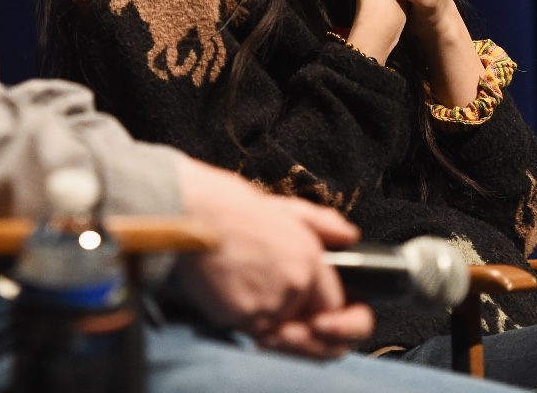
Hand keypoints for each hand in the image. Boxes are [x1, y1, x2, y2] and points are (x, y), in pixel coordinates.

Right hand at [174, 157, 373, 356]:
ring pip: (278, 332)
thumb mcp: (283, 207)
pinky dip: (242, 318)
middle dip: (303, 331)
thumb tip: (348, 235)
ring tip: (249, 292)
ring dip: (270, 322)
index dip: (327, 313)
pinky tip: (230, 291)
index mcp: (309, 259)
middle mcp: (294, 285)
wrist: (188, 210)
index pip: (334, 305)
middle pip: (311, 328)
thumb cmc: (228, 205)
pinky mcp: (239, 316)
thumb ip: (322, 223)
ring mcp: (267, 304)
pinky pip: (250, 329)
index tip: (318, 316)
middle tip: (283, 317)